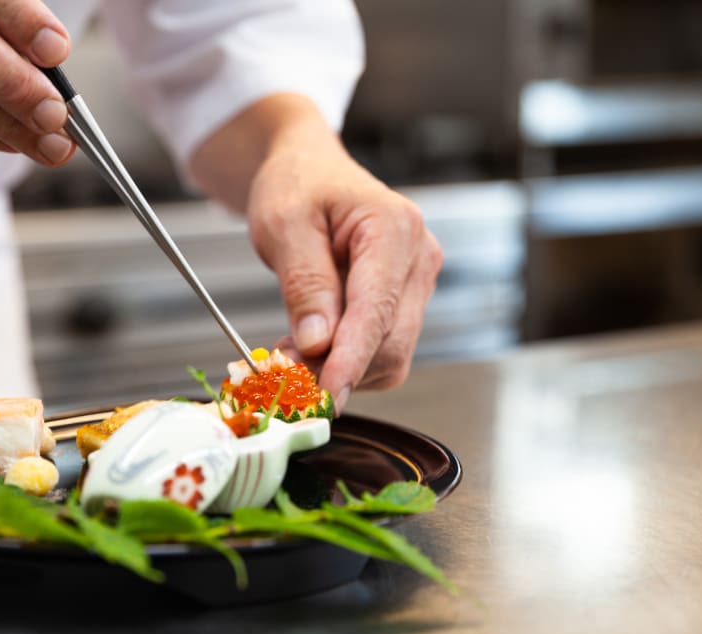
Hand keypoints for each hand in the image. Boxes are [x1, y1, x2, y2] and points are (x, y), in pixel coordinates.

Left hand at [246, 138, 441, 411]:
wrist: (310, 172)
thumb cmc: (298, 186)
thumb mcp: (283, 225)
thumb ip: (304, 283)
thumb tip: (318, 344)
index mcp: (394, 228)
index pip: (378, 308)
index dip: (352, 358)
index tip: (328, 393)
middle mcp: (419, 257)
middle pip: (391, 341)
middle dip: (339, 366)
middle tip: (282, 369)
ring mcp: (418, 283)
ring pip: (390, 355)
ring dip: (341, 367)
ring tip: (291, 348)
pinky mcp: (406, 303)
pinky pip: (383, 351)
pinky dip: (347, 361)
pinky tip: (313, 342)